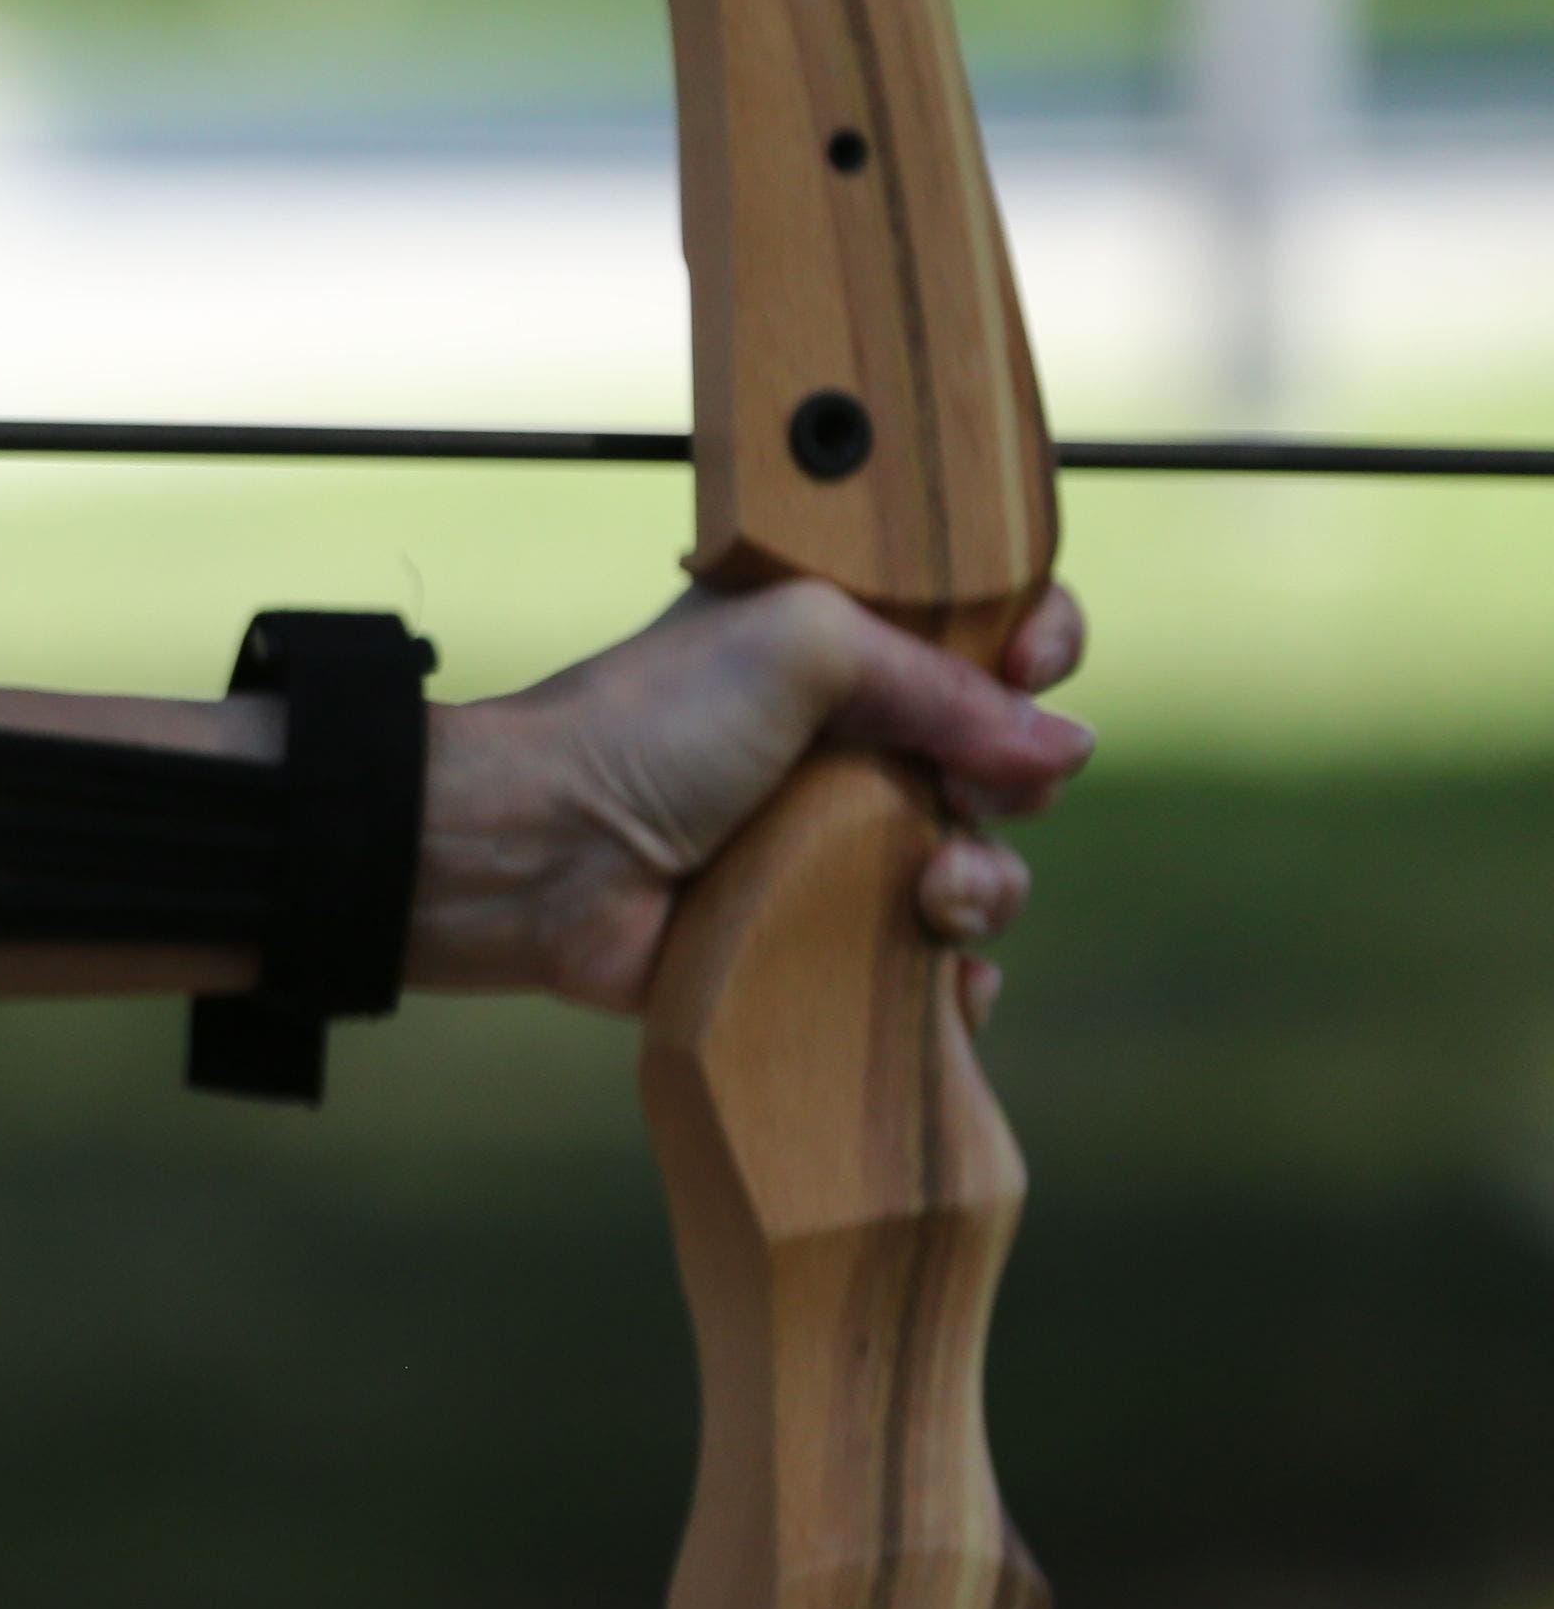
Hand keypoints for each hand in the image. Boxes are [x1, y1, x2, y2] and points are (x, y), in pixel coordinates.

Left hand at [420, 577, 1089, 1017]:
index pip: (981, 630)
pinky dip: (952, 978)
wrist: (539, 853)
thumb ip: (936, 677)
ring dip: (984, 886)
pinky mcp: (815, 936)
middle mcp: (847, 741)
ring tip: (930, 891)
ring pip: (977, 868)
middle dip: (1016, 783)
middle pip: (1003, 762)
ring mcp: (834, 843)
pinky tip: (942, 975)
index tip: (1033, 664)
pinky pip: (926, 966)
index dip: (1032, 646)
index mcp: (841, 645)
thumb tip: (1068, 747)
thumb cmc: (644, 728)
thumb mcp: (797, 641)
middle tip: (967, 793)